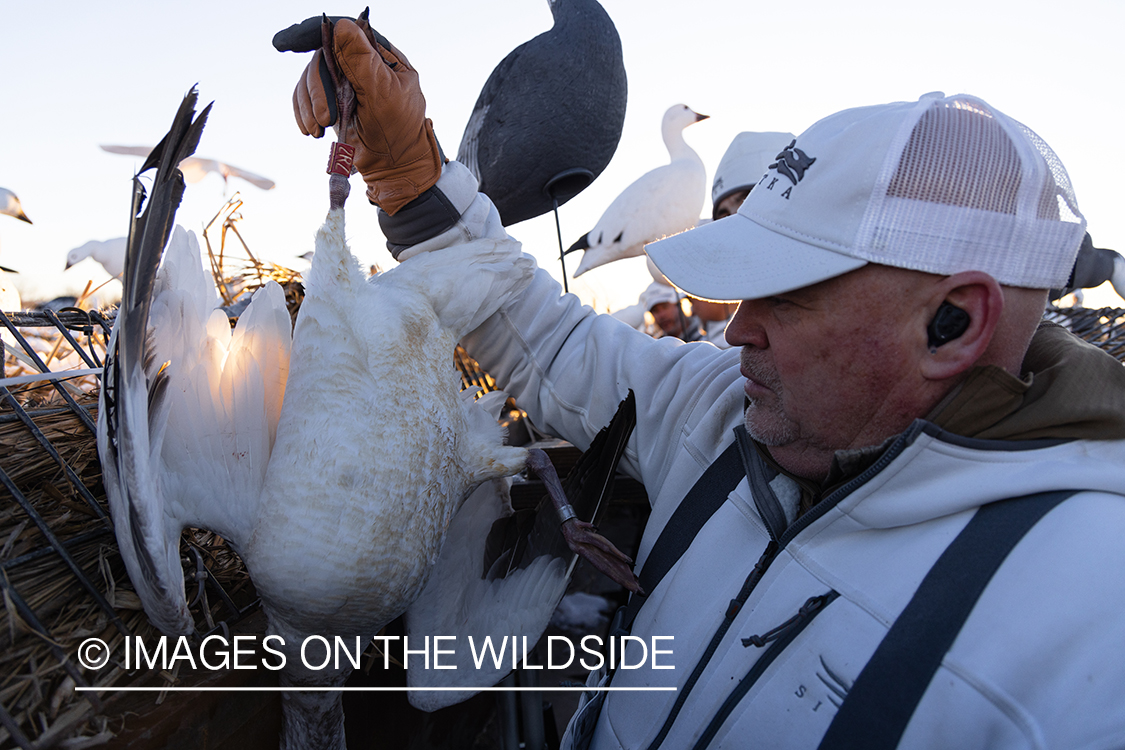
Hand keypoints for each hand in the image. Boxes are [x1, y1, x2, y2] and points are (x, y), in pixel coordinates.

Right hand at [288, 14, 442, 214]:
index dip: (315, 32)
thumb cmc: (398, 131)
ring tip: (318, 129)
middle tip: (324, 118)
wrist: (393, 166)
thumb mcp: (384, 95)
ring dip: (307, 104)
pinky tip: (310, 130)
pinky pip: (304, 97)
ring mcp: (343, 81)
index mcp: (379, 54)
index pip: (346, 31)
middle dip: (316, 88)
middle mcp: (360, 62)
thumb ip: (362, 61)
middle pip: (322, 57)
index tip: (287, 43)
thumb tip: (341, 26)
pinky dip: (303, 112)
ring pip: (310, 77)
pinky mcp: (330, 100)